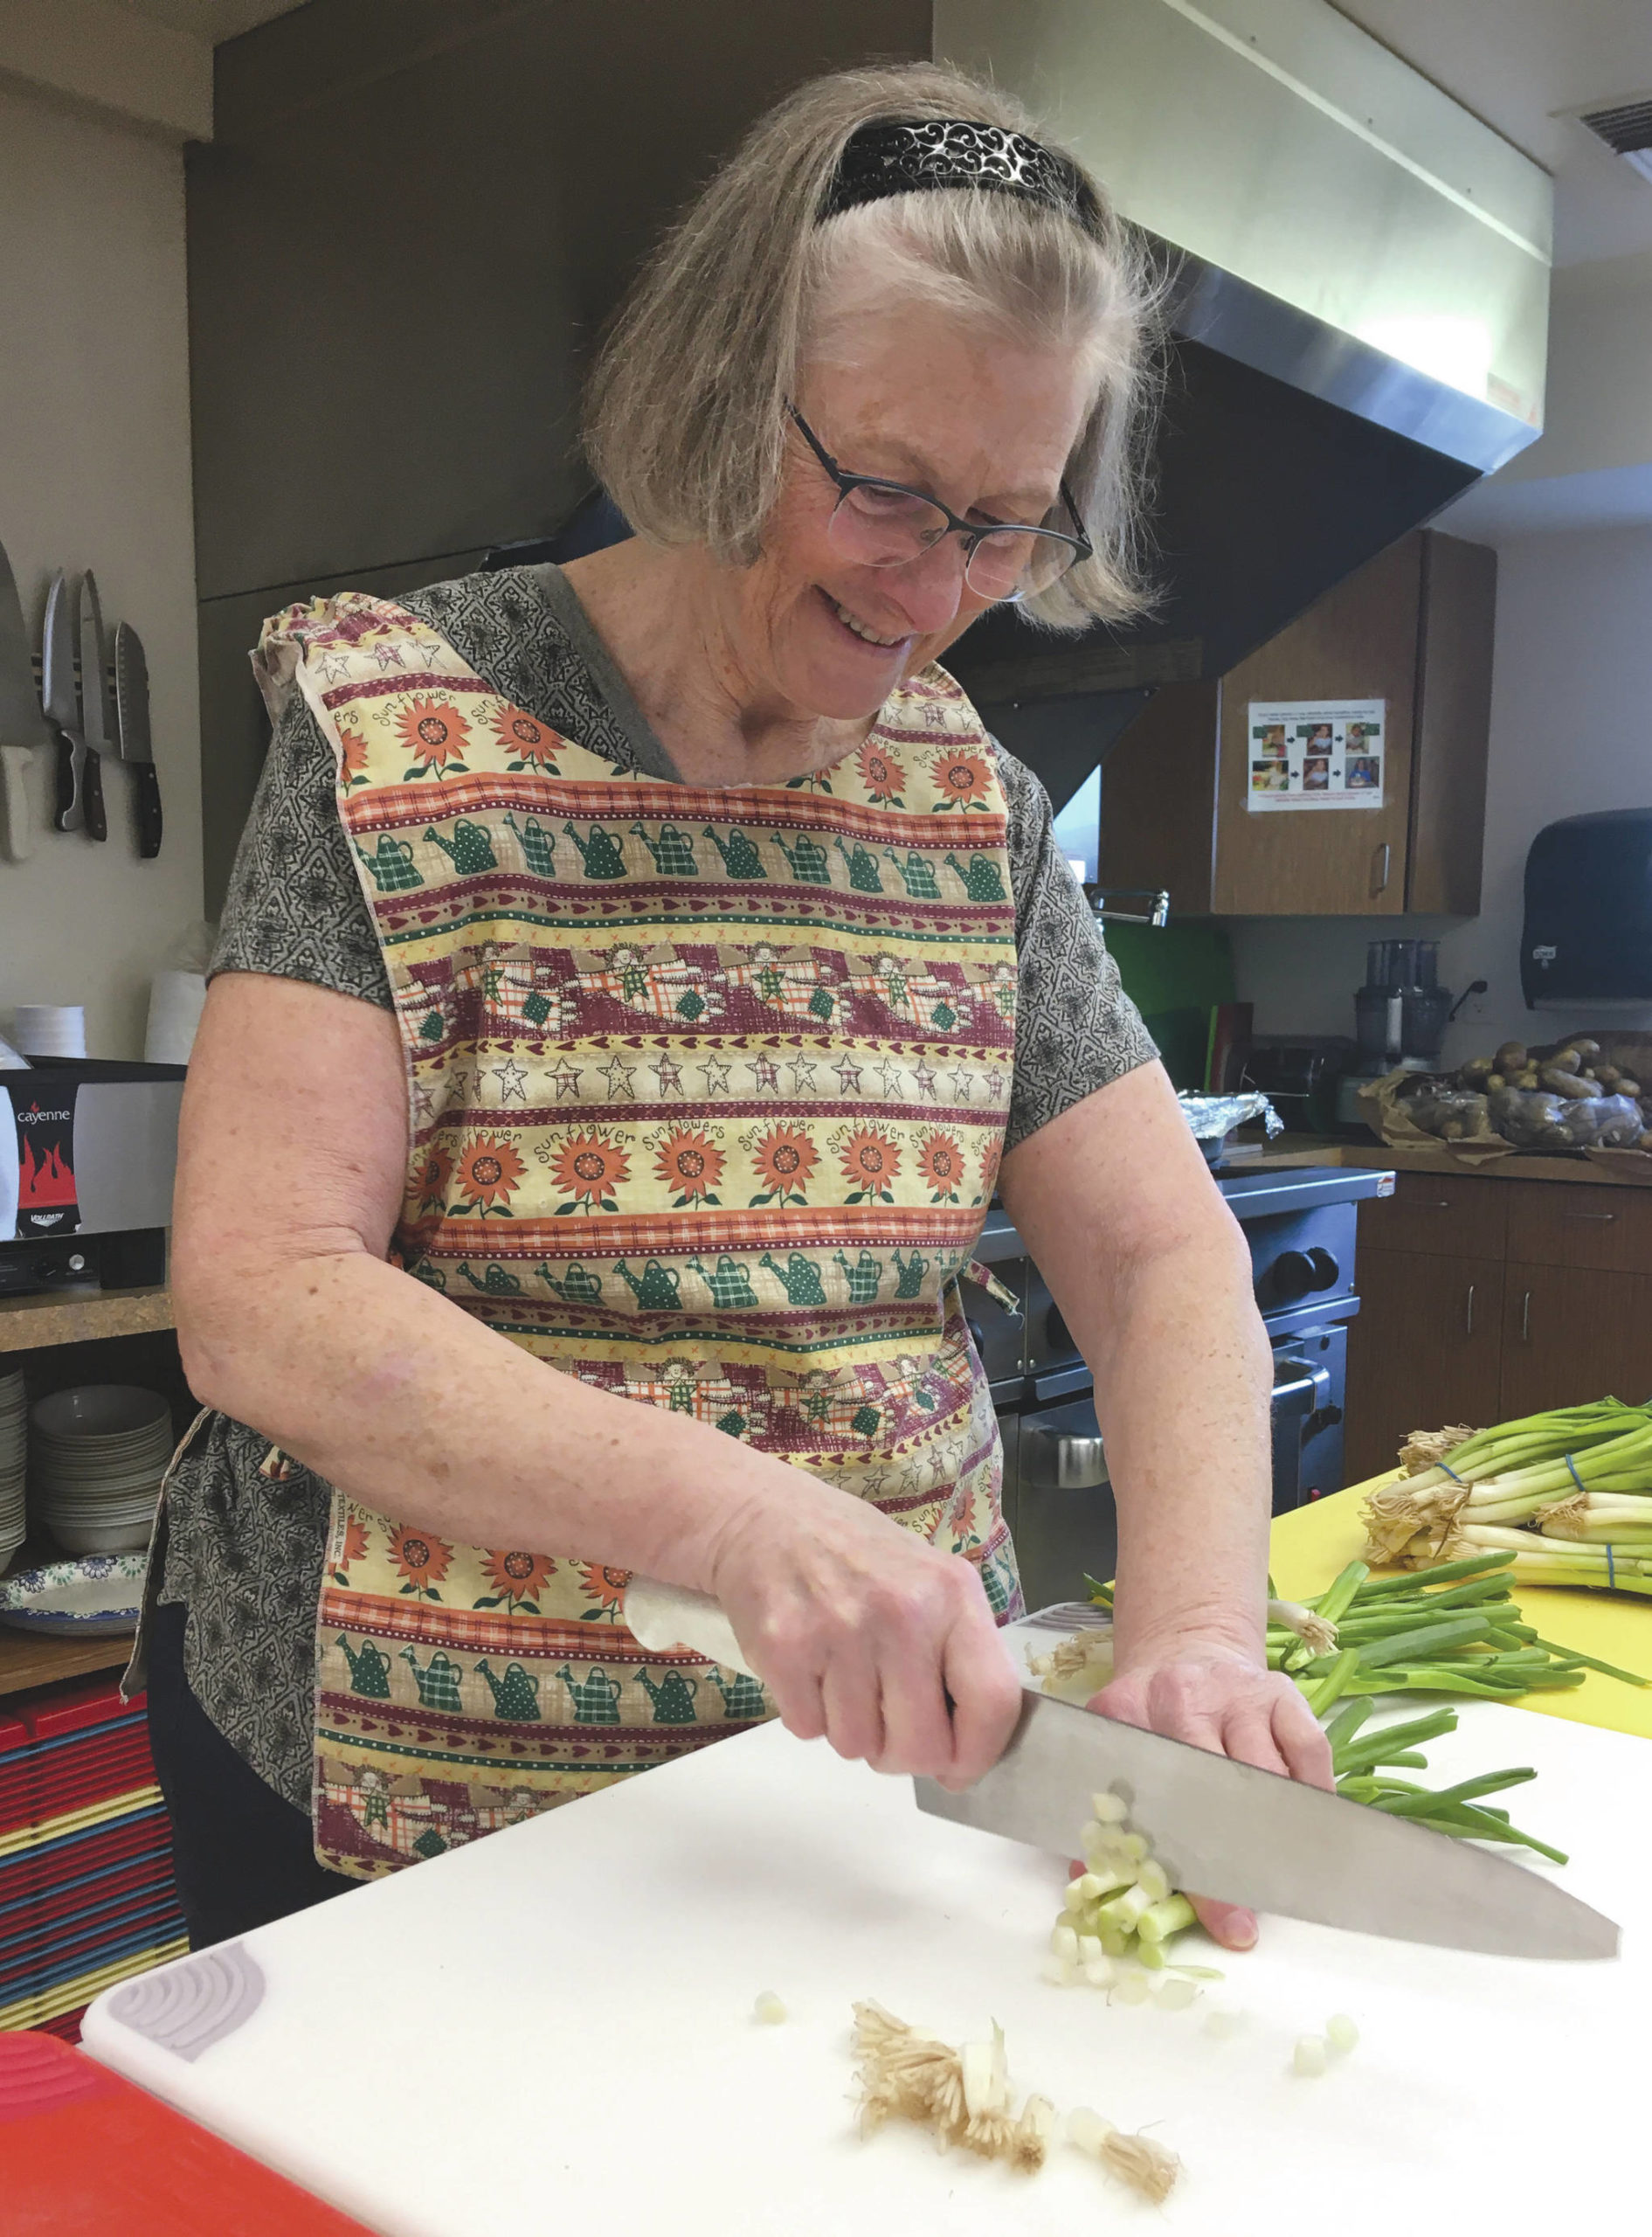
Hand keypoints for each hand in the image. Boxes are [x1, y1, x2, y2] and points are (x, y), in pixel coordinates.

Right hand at [707, 1486, 1022, 1788]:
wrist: (769, 1517)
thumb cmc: (858, 1556)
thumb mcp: (930, 1581)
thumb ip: (956, 1655)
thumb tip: (963, 1755)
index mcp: (953, 1594)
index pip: (994, 1700)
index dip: (979, 1754)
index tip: (959, 1769)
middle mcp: (902, 1612)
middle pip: (922, 1745)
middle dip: (903, 1755)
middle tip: (888, 1727)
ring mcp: (841, 1631)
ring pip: (858, 1747)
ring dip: (851, 1731)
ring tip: (843, 1678)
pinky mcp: (785, 1648)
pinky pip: (810, 1731)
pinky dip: (809, 1715)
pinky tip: (810, 1668)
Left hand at [1086, 1647, 1333, 1949]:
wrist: (1185, 1645)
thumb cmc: (1147, 1715)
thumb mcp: (1107, 1743)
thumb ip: (1097, 1810)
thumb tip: (1084, 1881)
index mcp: (1131, 1712)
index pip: (1152, 1798)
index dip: (1179, 1864)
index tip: (1204, 1915)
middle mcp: (1186, 1695)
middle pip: (1214, 1789)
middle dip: (1231, 1859)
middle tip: (1246, 1915)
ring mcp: (1239, 1693)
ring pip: (1267, 1773)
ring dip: (1276, 1830)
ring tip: (1280, 1880)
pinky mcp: (1283, 1693)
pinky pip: (1310, 1752)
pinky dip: (1314, 1795)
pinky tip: (1308, 1826)